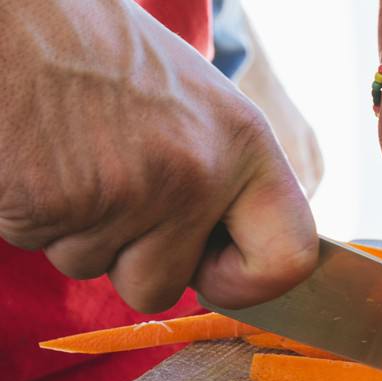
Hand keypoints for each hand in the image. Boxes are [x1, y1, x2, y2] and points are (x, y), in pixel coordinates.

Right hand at [0, 0, 317, 312]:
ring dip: (77, 230)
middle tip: (113, 189)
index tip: (212, 268)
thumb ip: (229, 181)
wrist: (16, 13)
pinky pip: (39, 246)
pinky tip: (39, 158)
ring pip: (95, 270)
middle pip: (164, 288)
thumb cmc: (107, 56)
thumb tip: (243, 256)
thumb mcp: (201, 106)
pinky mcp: (52, 204)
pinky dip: (32, 214)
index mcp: (245, 146)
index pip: (290, 258)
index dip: (248, 283)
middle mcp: (197, 173)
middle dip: (130, 260)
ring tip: (74, 156)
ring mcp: (126, 193)